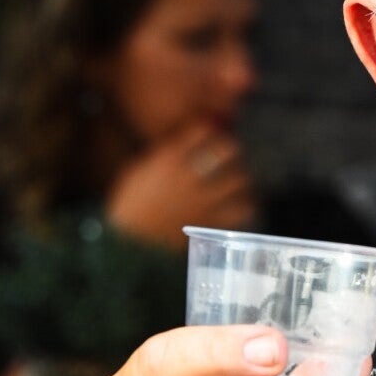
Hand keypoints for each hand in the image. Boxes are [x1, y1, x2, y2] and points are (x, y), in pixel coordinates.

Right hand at [105, 121, 255, 246]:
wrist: (131, 244)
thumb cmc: (130, 207)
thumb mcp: (139, 172)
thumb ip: (163, 158)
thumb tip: (182, 147)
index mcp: (168, 160)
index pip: (201, 132)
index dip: (209, 131)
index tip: (210, 135)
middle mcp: (188, 177)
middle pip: (226, 152)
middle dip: (231, 151)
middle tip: (230, 157)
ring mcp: (202, 201)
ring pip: (238, 181)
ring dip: (241, 179)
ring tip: (239, 183)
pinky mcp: (210, 223)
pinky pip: (240, 211)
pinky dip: (245, 206)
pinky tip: (242, 206)